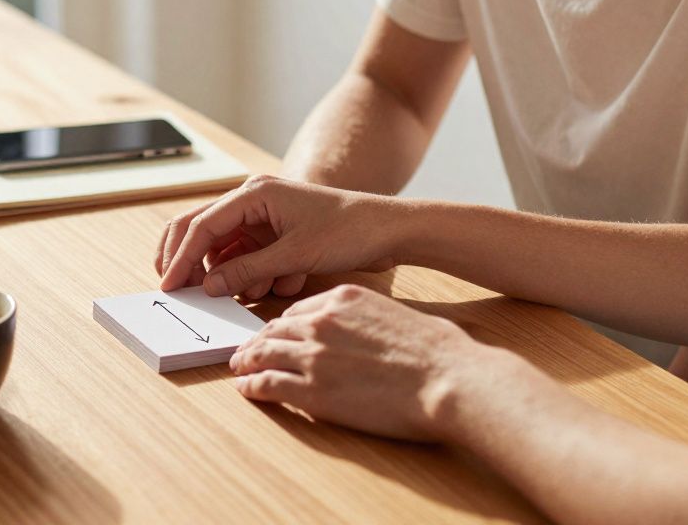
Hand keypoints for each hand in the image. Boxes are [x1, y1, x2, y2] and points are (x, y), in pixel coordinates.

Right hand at [156, 175, 401, 297]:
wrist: (388, 229)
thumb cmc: (347, 231)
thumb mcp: (295, 256)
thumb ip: (248, 271)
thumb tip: (208, 286)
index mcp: (254, 193)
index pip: (202, 225)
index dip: (181, 258)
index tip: (169, 286)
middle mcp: (252, 199)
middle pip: (201, 229)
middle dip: (189, 261)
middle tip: (179, 290)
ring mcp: (262, 216)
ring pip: (224, 247)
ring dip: (230, 273)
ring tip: (256, 290)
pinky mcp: (274, 232)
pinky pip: (246, 256)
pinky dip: (250, 274)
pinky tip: (277, 285)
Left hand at [229, 285, 482, 440]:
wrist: (449, 378)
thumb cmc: (441, 351)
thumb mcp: (400, 316)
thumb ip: (373, 319)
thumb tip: (375, 332)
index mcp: (344, 298)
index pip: (299, 309)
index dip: (283, 324)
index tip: (276, 333)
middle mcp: (322, 321)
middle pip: (274, 328)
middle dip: (258, 340)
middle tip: (246, 351)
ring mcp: (313, 355)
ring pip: (263, 353)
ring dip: (247, 361)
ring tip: (238, 369)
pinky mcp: (311, 390)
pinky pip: (268, 384)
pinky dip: (252, 386)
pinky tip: (247, 389)